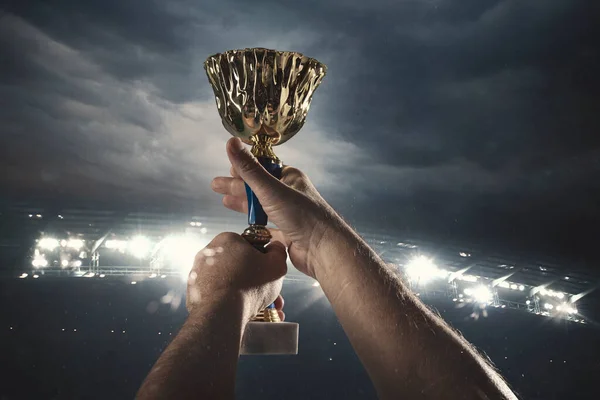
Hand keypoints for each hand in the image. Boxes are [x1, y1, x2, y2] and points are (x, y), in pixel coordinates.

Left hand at [186, 232, 286, 320]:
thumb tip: (276, 249)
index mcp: (227, 240)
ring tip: (262, 310)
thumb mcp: (276, 265)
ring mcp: (199, 274)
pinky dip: (231, 303)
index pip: (250, 245)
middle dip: (256, 281)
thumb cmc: (247, 286)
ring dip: (246, 294)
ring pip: (230, 283)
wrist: (220, 313)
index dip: (263, 260)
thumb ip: (278, 252)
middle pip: (240, 266)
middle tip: (269, 293)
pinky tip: (246, 314)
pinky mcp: (194, 293)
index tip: (269, 271)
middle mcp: (208, 254)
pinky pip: (218, 296)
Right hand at [211, 137, 339, 278]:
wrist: (323, 250)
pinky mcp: (288, 233)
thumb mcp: (270, 190)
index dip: (245, 167)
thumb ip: (249, 169)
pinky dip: (253, 223)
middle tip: (215, 185)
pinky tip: (242, 223)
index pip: (263, 167)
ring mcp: (290, 214)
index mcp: (290, 178)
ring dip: (243, 203)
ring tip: (224, 201)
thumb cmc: (302, 216)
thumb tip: (231, 142)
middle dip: (237, 186)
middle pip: (258, 187)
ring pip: (262, 206)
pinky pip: (267, 226)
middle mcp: (291, 194)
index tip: (228, 168)